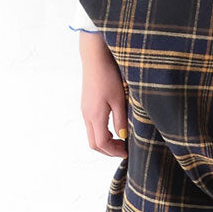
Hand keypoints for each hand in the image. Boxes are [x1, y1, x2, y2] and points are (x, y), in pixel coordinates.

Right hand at [78, 31, 128, 156]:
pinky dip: (102, 132)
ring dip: (105, 142)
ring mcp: (85, 110)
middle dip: (109, 150)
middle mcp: (87, 116)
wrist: (95, 58)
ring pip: (92, 135)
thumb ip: (121, 119)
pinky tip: (115, 127)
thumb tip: (123, 136)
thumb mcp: (119, 99)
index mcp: (95, 116)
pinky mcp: (86, 105)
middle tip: (124, 150)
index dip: (114, 152)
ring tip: (122, 140)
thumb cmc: (108, 76)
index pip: (101, 143)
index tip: (127, 152)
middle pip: (94, 143)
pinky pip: (92, 126)